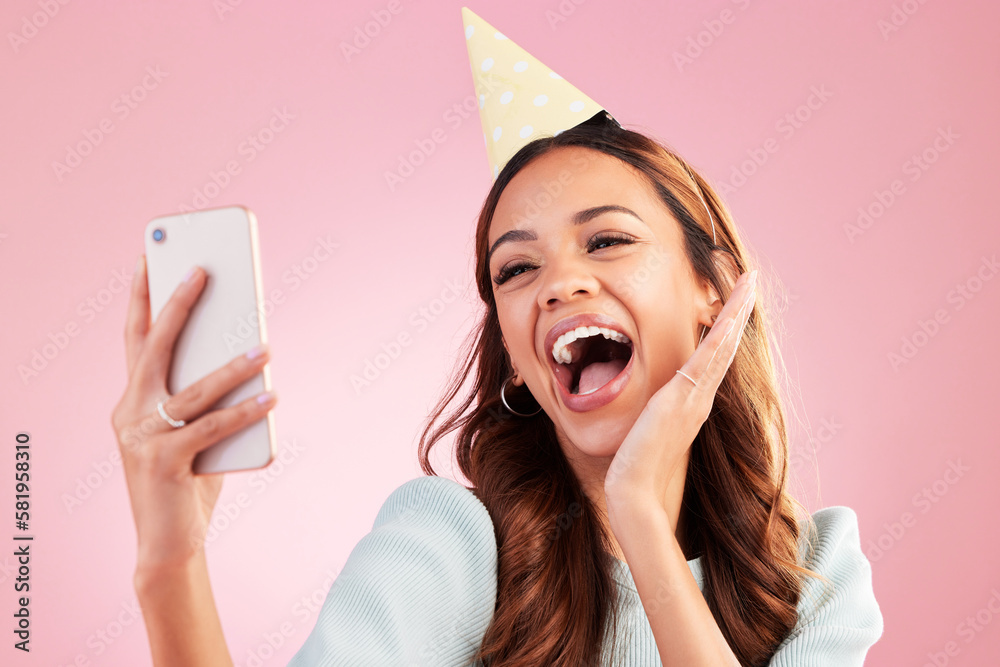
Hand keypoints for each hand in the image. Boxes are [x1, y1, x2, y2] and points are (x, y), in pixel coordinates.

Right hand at [110, 256, 277, 578]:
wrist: (168, 544)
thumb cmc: (186, 480)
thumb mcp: (191, 432)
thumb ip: (207, 399)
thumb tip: (252, 357)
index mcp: (131, 400)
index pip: (133, 338)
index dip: (140, 296)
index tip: (148, 257)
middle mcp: (128, 412)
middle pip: (154, 347)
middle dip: (178, 304)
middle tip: (204, 270)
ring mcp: (140, 437)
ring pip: (192, 390)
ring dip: (232, 367)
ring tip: (265, 347)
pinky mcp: (161, 461)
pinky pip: (211, 428)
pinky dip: (244, 412)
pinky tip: (272, 398)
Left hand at [604, 269, 756, 518]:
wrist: (636, 491)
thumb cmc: (637, 470)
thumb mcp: (646, 432)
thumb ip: (652, 417)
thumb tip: (646, 412)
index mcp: (691, 404)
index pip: (712, 358)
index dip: (724, 330)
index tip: (730, 305)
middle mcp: (700, 397)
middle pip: (725, 345)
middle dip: (737, 310)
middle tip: (749, 280)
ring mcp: (697, 396)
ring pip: (723, 344)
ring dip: (737, 310)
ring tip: (749, 281)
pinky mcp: (686, 395)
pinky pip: (711, 355)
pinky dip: (724, 330)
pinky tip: (734, 307)